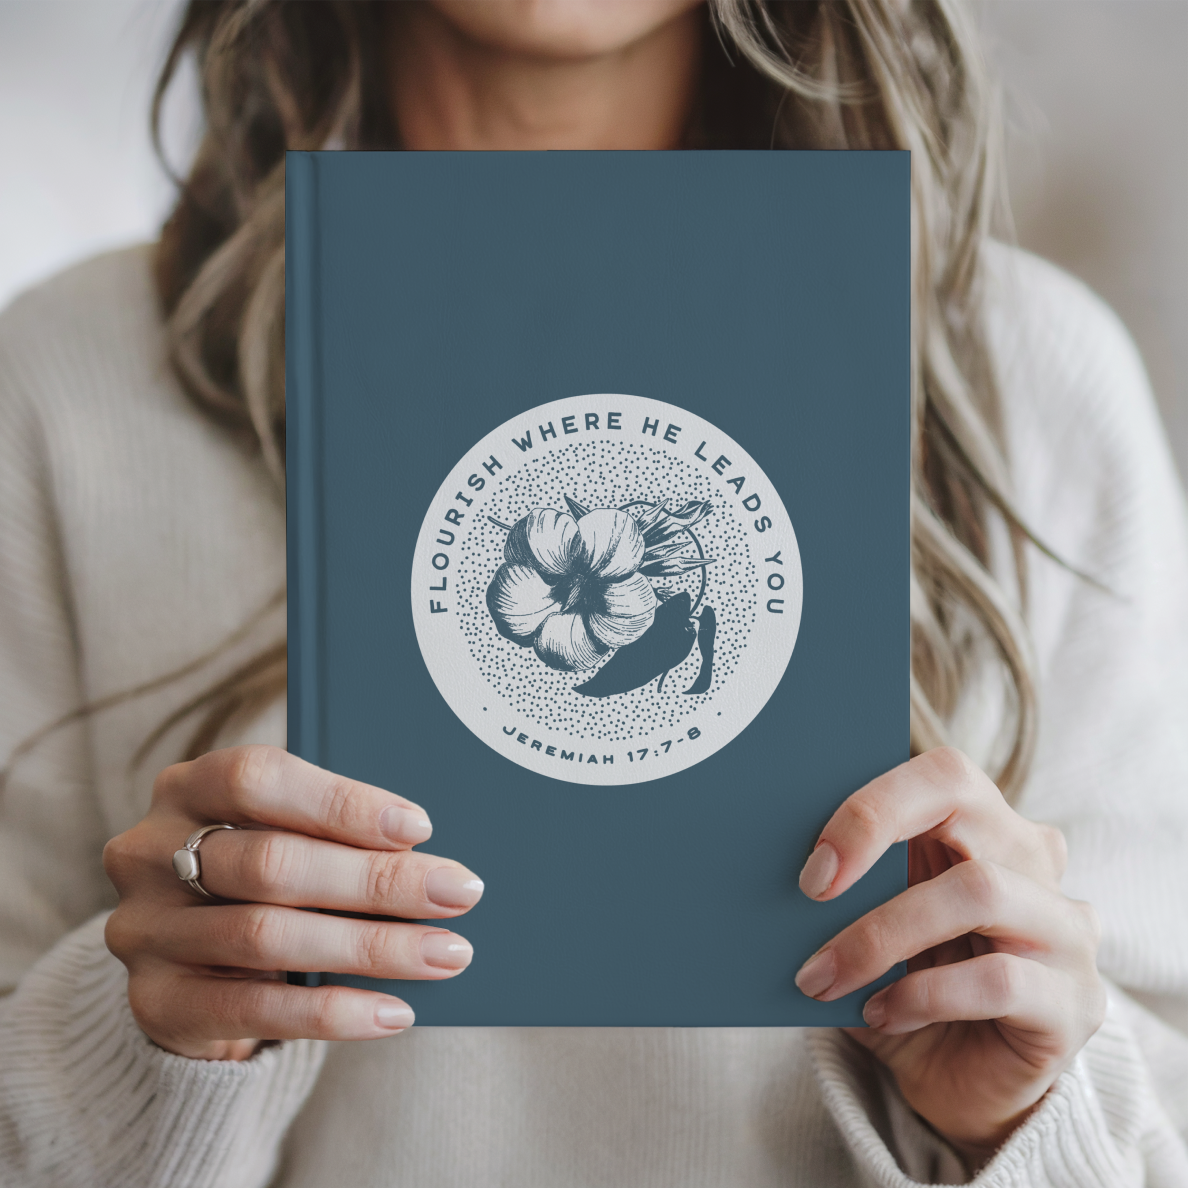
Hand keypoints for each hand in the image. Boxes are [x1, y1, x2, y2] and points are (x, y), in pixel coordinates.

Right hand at [103, 745, 482, 1060]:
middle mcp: (149, 853)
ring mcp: (144, 931)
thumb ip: (333, 831)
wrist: (192, 966)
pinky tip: (394, 1012)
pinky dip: (334, 1012)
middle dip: (377, 880)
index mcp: (188, 787)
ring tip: (446, 954)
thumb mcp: (283, 834)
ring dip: (372, 946)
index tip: (420, 827)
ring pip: (268, 936)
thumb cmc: (263, 877)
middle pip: (273, 862)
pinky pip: (254, 1011)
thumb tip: (433, 851)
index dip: (341, 803)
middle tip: (458, 893)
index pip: (259, 779)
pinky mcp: (155, 1003)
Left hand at [794, 748, 1105, 1165]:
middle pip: (967, 804)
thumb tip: (781, 868)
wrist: (957, 1082)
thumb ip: (845, 888)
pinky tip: (881, 1013)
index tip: (811, 862)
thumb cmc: (903, 982)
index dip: (872, 806)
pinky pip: (999, 980)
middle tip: (809, 892)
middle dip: (873, 839)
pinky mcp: (1077, 1001)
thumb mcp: (865, 923)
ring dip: (884, 934)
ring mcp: (1066, 929)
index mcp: (981, 825)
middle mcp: (1033, 861)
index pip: (941, 775)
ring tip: (824, 976)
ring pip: (980, 891)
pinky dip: (923, 995)